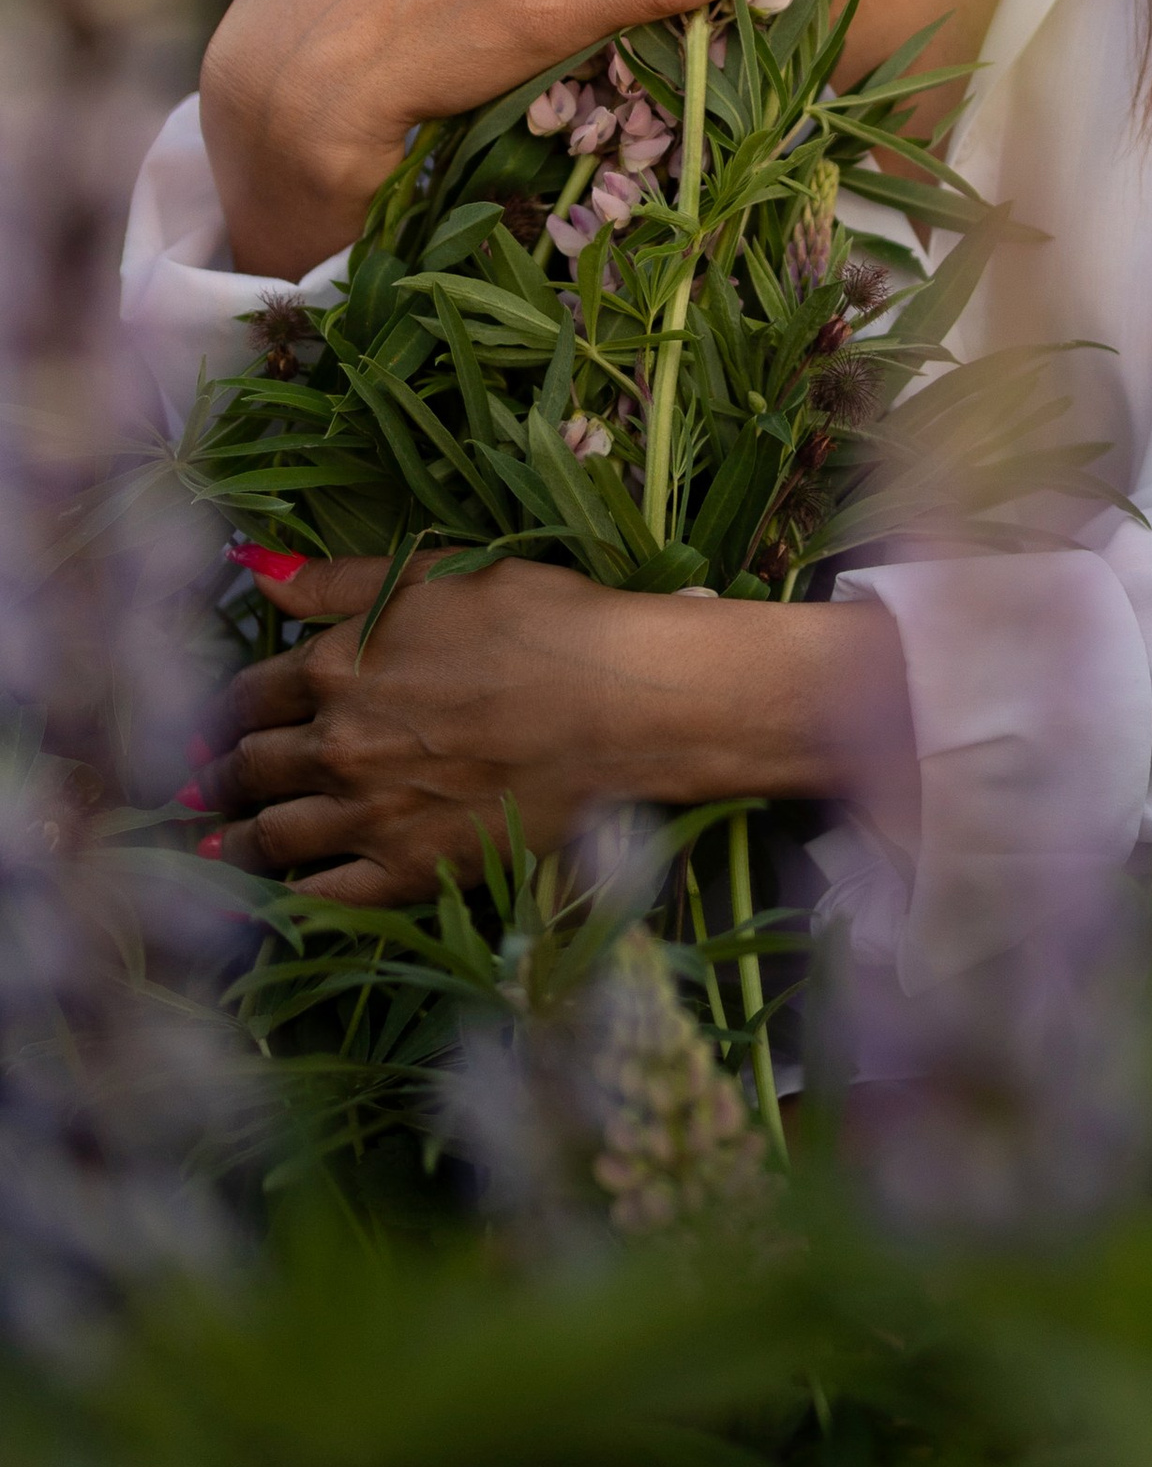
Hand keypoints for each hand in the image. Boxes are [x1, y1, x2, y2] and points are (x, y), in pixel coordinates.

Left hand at [197, 552, 918, 907]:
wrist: (628, 704)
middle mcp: (336, 745)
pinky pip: (323, 898)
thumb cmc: (546, 622)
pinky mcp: (412, 872)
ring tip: (219, 842)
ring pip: (268, 838)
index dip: (231, 707)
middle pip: (248, 768)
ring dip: (235, 838)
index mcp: (337, 667)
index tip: (226, 718)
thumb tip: (251, 568)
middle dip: (223, 774)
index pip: (248, 695)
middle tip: (209, 783)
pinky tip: (278, 893)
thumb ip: (338, 581)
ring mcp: (370, 816)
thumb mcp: (440, 575)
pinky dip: (288, 897)